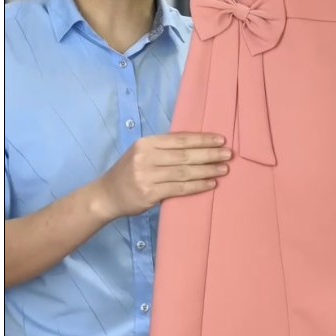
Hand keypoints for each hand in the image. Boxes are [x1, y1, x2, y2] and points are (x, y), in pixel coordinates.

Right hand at [93, 132, 230, 218]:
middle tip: (228, 154)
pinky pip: (179, 189)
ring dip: (207, 170)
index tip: (221, 139)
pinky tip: (211, 184)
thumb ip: (164, 149)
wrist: (107, 195)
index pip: (180, 139)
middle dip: (209, 154)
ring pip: (184, 172)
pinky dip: (197, 186)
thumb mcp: (142, 153)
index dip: (202, 139)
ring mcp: (147, 176)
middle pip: (185, 155)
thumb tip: (198, 146)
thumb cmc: (129, 172)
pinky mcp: (150, 194)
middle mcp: (146, 158)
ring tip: (224, 169)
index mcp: (146, 143)